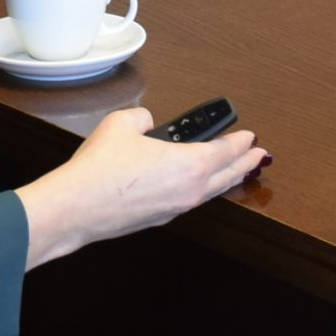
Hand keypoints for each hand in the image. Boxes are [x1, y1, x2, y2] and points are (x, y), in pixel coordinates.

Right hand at [12, 108, 266, 268]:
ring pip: (211, 192)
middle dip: (245, 164)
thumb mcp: (123, 123)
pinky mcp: (160, 218)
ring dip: (227, 179)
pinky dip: (205, 190)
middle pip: (227, 176)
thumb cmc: (101, 167)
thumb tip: (148, 123)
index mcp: (190, 165)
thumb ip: (144, 117)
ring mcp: (176, 208)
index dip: (240, 142)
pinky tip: (198, 186)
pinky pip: (193, 200)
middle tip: (258, 155)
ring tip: (235, 171)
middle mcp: (189, 190)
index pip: (225, 152)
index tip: (251, 137)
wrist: (77, 207)